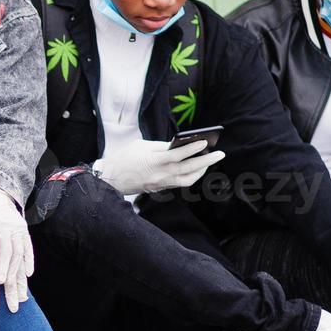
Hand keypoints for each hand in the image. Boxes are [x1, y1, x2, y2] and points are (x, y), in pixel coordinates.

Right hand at [93, 139, 225, 195]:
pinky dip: (190, 175)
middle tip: (220, 154)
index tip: (205, 142)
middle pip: (188, 169)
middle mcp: (160, 175)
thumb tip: (178, 145)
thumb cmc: (124, 159)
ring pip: (188, 179)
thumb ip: (160, 146)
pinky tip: (195, 168)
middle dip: (206, 161)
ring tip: (208, 161)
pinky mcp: (160, 188)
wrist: (110, 179)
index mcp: (154, 161)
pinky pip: (180, 183)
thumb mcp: (140, 146)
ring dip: (201, 170)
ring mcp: (161, 184)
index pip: (178, 155)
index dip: (193, 149)